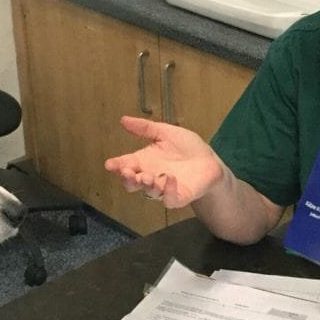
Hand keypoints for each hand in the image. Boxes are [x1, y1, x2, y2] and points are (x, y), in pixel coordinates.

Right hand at [104, 116, 224, 207]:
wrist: (209, 160)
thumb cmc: (186, 147)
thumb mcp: (165, 132)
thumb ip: (145, 128)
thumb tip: (123, 119)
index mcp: (144, 161)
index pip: (126, 165)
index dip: (116, 166)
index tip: (110, 164)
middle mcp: (150, 176)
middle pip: (132, 183)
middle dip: (127, 179)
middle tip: (127, 172)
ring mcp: (164, 188)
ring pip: (149, 192)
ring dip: (146, 185)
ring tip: (147, 176)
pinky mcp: (179, 197)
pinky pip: (170, 199)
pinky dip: (169, 191)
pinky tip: (170, 179)